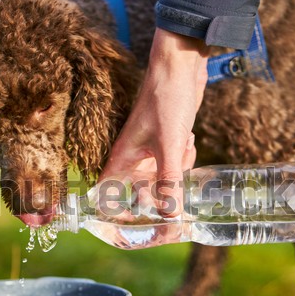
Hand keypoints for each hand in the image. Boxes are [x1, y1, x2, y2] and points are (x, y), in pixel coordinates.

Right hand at [100, 28, 209, 216]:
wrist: (181, 67)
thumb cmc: (167, 100)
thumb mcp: (170, 145)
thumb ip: (170, 181)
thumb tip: (171, 216)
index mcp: (122, 159)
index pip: (105, 196)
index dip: (114, 215)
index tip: (133, 228)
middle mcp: (132, 159)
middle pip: (142, 193)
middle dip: (162, 193)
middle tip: (175, 190)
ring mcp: (150, 152)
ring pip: (163, 179)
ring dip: (179, 169)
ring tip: (182, 144)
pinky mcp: (166, 144)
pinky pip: (176, 164)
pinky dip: (185, 156)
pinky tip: (188, 139)